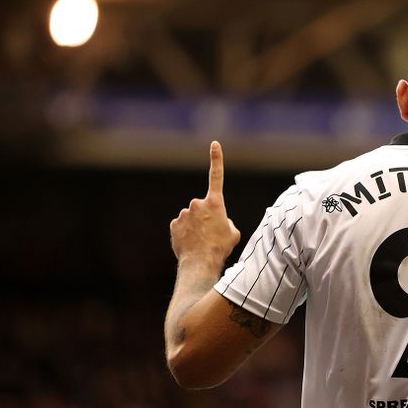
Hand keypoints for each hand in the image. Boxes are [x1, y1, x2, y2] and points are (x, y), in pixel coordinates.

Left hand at [170, 141, 241, 263]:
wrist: (201, 263)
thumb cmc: (220, 247)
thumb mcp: (233, 233)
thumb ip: (225, 222)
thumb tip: (218, 222)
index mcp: (215, 203)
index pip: (217, 176)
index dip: (216, 159)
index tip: (214, 144)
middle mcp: (198, 204)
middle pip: (203, 207)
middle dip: (206, 217)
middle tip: (211, 234)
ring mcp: (184, 214)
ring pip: (192, 217)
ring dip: (196, 226)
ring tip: (201, 241)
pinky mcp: (174, 224)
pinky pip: (182, 226)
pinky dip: (186, 233)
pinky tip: (190, 244)